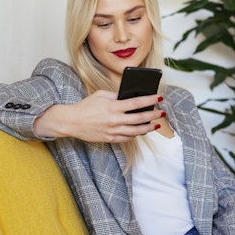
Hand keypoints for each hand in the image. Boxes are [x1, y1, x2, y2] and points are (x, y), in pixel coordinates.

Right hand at [34, 90, 163, 142]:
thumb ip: (115, 95)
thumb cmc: (85, 106)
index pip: (137, 103)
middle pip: (140, 118)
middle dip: (154, 115)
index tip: (160, 98)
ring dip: (148, 128)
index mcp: (113, 106)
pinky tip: (140, 131)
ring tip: (155, 125)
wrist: (72, 121)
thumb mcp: (100, 95)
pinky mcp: (110, 139)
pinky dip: (135, 135)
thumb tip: (129, 97)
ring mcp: (113, 131)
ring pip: (136, 131)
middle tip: (162, 113)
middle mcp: (115, 120)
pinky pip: (126, 138)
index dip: (150, 100)